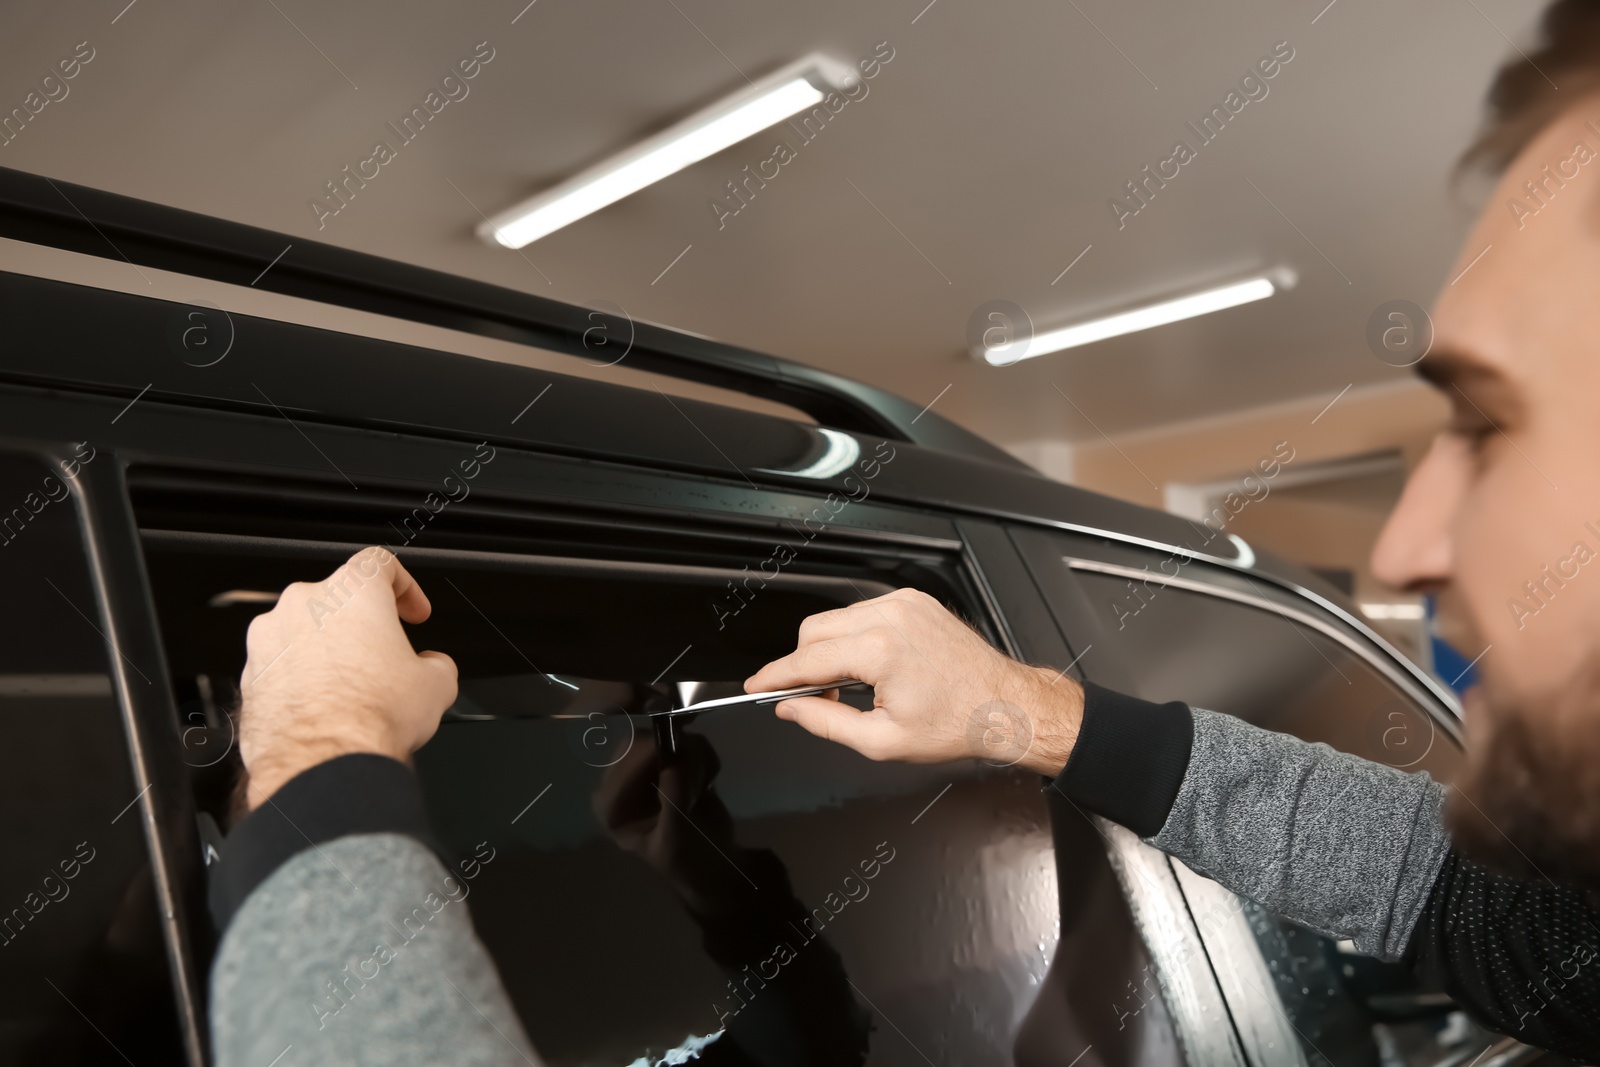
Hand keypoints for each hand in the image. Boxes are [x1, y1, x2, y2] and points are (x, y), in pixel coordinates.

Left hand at [237, 547, 457, 807]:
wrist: (322, 763)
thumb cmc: (371, 717)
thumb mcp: (437, 685)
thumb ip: (437, 663)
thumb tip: (432, 668)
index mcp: (351, 592)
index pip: (380, 564)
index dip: (404, 587)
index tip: (411, 611)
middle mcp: (302, 605)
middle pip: (338, 601)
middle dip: (362, 627)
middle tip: (384, 660)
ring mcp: (268, 639)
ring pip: (304, 633)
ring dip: (328, 653)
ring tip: (352, 691)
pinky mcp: (248, 676)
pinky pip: (280, 666)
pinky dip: (301, 680)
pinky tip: (324, 710)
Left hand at [593, 730, 750, 914]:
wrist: (713, 864)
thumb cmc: (688, 860)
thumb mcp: (678, 837)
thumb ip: (674, 800)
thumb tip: (676, 762)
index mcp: (610, 804)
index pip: (625, 762)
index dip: (655, 755)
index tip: (687, 769)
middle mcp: (619, 781)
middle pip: (643, 741)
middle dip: (677, 755)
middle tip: (700, 780)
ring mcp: (644, 767)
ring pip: (667, 734)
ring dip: (693, 758)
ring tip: (702, 788)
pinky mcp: (668, 759)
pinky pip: (686, 738)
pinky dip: (702, 756)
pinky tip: (705, 782)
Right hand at [745, 588, 1082, 775]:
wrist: (1003, 704)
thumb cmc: (956, 723)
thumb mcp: (882, 741)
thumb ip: (826, 722)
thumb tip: (791, 707)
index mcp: (881, 650)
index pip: (807, 659)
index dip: (776, 675)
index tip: (758, 685)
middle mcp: (891, 616)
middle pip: (814, 630)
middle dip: (803, 664)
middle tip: (816, 697)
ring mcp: (904, 604)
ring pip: (837, 619)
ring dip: (830, 650)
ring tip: (852, 686)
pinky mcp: (914, 601)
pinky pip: (864, 613)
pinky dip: (855, 637)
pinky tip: (871, 666)